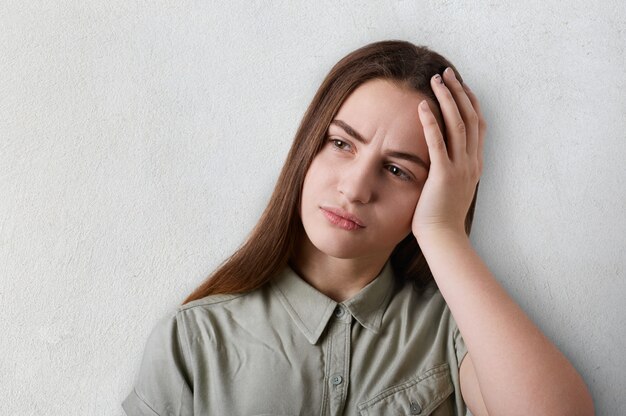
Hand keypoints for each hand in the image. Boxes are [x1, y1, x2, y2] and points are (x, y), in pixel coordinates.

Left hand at [412, 67, 486, 240]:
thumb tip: (444, 157)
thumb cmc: (442, 216)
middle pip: (470, 118)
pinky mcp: (443, 175)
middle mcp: (472, 162)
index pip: (478, 125)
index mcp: (475, 164)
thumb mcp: (453, 188)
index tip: (460, 85)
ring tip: (436, 80)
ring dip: (447, 99)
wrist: (443, 238)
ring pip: (458, 125)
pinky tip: (423, 105)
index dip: (470, 102)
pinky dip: (431, 122)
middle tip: (447, 73)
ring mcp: (460, 168)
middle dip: (459, 92)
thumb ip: (452, 169)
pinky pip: (438, 142)